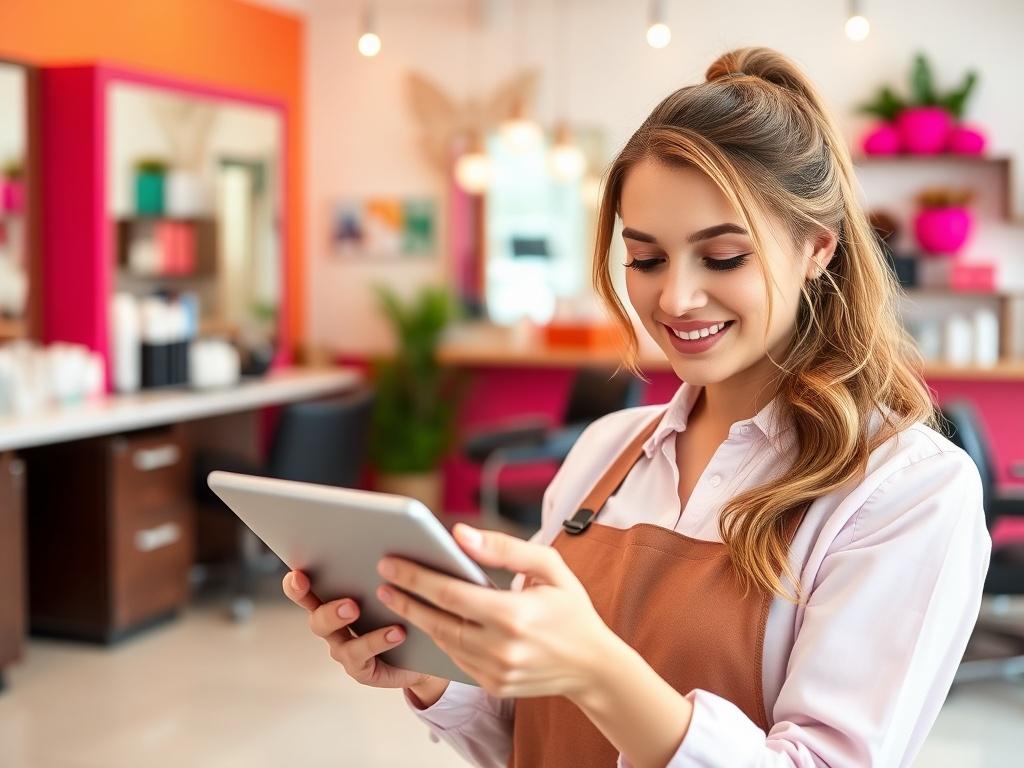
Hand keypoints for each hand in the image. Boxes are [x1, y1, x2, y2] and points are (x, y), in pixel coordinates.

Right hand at [281, 569, 449, 704]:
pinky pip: (362, 655)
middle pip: (315, 615)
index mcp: (336, 599)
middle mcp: (334, 626)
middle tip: (324, 588)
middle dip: (315, 600)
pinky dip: (378, 640)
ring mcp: (345, 649)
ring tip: (355, 607)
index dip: (296, 582)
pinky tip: (397, 631)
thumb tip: (389, 533)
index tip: (298, 571)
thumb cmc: (410, 611)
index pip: (307, 589)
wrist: (427, 654)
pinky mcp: (362, 669)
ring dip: (339, 618)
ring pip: (333, 637)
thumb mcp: (398, 585)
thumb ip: (385, 565)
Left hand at [375, 524, 617, 701]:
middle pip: (437, 620)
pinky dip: (440, 638)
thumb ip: (504, 548)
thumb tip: (460, 535)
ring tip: (398, 597)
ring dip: (418, 619)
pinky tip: (427, 620)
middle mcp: (501, 648)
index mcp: (513, 615)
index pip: (450, 594)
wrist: (594, 666)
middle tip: (383, 580)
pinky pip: (456, 659)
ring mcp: (496, 672)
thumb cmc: (571, 609)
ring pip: (444, 642)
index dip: (415, 577)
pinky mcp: (494, 686)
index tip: (390, 563)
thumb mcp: (549, 566)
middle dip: (405, 599)